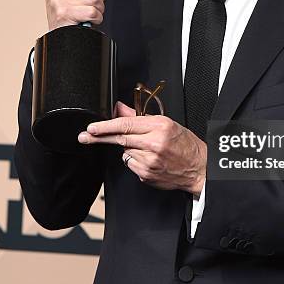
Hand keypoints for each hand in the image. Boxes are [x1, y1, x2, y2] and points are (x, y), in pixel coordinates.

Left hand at [78, 101, 206, 194]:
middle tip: (85, 137)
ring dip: (128, 148)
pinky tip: (148, 159)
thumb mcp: (166, 124)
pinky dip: (134, 160)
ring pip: (125, 151)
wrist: (198, 167)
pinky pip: (131, 164)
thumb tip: (119, 109)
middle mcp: (154, 143)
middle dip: (99, 137)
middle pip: (120, 138)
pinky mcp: (146, 174)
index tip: (91, 128)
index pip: (126, 124)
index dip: (105, 126)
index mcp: (160, 126)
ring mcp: (149, 161)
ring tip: (145, 148)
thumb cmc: (184, 144)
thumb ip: (139, 118)